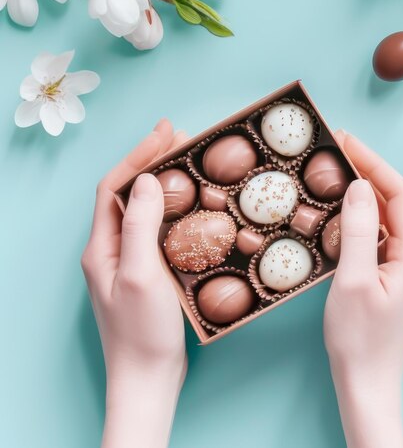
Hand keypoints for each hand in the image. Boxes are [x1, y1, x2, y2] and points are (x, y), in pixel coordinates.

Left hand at [82, 119, 188, 447]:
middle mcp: (111, 249)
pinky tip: (192, 204)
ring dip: (163, 181)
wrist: (148, 378)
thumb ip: (139, 224)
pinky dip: (174, 208)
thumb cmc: (142, 332)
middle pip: (126, 192)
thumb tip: (147, 179)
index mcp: (102, 246)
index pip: (114, 186)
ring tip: (186, 159)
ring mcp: (129, 260)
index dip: (138, 155)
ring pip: (143, 208)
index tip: (165, 132)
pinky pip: (157, 228)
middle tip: (179, 137)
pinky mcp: (148, 271)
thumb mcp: (141, 274)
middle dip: (150, 160)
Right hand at [324, 132, 402, 447]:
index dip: (374, 162)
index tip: (347, 142)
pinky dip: (355, 218)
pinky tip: (335, 213)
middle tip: (336, 149)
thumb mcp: (354, 280)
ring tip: (332, 172)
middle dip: (367, 171)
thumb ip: (358, 230)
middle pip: (392, 201)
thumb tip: (360, 186)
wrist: (366, 385)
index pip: (398, 193)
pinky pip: (373, 236)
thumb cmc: (360, 340)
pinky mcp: (386, 277)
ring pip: (382, 218)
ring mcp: (400, 267)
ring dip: (360, 193)